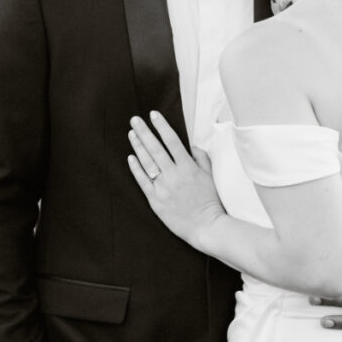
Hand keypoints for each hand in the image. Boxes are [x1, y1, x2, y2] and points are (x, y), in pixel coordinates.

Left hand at [128, 112, 224, 246]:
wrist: (206, 226)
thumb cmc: (210, 201)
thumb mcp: (210, 176)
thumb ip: (201, 158)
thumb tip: (192, 145)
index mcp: (188, 167)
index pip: (172, 141)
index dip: (162, 126)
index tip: (153, 114)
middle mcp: (174, 175)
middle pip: (156, 148)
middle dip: (144, 132)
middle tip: (135, 119)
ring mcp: (163, 187)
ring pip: (147, 163)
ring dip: (138, 146)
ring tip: (131, 134)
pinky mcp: (156, 200)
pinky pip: (143, 181)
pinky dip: (136, 169)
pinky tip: (131, 157)